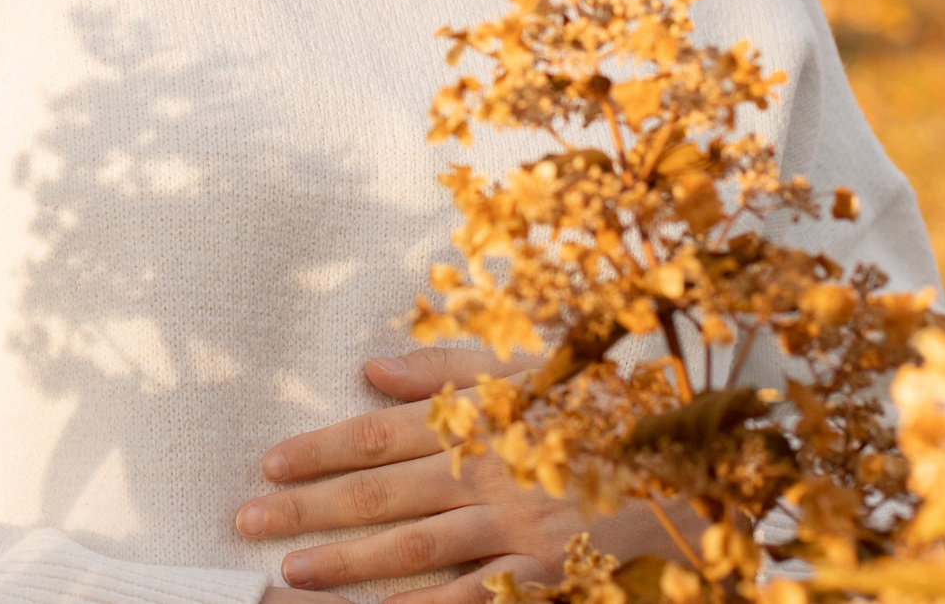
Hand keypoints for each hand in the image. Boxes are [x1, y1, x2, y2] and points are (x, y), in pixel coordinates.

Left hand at [235, 349, 691, 602]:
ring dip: (348, 565)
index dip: (322, 449)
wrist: (696, 447)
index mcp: (480, 417)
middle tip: (249, 519)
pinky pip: (476, 598)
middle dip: (310, 508)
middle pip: (383, 493)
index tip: (270, 462)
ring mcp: (518, 525)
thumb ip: (447, 364)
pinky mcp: (548, 571)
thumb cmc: (604, 400)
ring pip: (416, 549)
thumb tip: (371, 369)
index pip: (382, 434)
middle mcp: (490, 470)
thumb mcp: (527, 363)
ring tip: (289, 575)